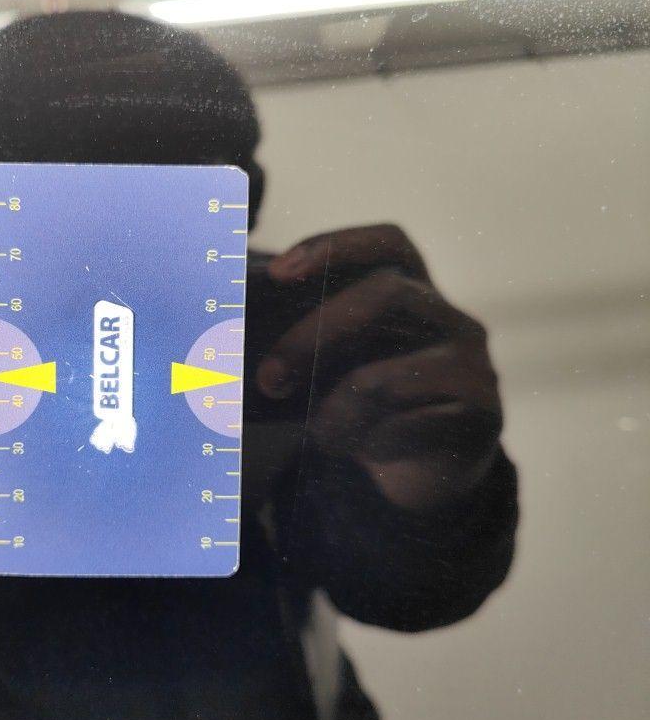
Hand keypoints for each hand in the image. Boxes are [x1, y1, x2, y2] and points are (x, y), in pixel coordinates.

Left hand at [256, 225, 501, 511]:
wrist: (426, 474)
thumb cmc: (369, 409)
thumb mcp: (336, 370)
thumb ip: (308, 348)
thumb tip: (237, 348)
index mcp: (414, 294)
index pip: (388, 244)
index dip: (334, 245)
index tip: (277, 273)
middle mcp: (451, 319)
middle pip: (386, 293)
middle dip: (313, 333)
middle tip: (269, 377)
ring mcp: (473, 364)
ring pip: (389, 371)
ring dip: (336, 405)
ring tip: (318, 431)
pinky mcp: (482, 413)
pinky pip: (409, 423)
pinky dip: (370, 439)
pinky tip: (360, 450)